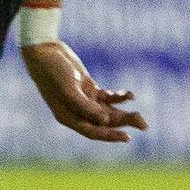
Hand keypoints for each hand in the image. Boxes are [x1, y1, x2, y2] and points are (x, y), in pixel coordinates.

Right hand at [21, 40, 147, 143]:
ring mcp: (84, 100)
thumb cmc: (53, 72)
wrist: (45, 52)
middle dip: (123, 123)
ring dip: (124, 112)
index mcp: (68, 117)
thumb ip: (86, 107)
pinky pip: (108, 98)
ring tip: (141, 115)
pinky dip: (118, 98)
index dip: (110, 135)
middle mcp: (77, 111)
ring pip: (108, 111)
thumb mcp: (69, 90)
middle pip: (104, 122)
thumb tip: (106, 122)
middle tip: (144, 124)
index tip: (127, 137)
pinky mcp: (89, 88)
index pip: (92, 131)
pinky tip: (129, 96)